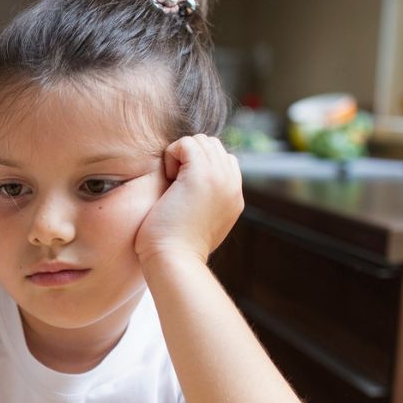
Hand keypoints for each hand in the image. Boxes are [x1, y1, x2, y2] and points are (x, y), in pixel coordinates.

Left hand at [135, 134, 243, 264]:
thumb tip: (189, 189)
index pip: (223, 160)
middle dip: (189, 158)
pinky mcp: (201, 175)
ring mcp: (220, 178)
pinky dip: (171, 156)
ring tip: (172, 185)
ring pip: (201, 141)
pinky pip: (186, 143)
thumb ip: (204, 203)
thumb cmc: (175, 248)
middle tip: (175, 187)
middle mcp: (232, 185)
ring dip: (180, 157)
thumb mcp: (198, 223)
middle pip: (213, 146)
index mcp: (233, 197)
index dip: (198, 166)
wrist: (174, 260)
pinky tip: (168, 182)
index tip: (183, 190)